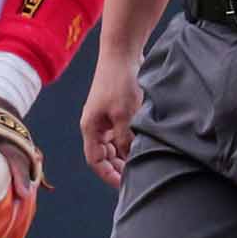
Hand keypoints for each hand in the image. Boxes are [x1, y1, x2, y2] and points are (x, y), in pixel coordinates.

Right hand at [78, 49, 143, 186]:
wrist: (123, 53)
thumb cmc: (119, 81)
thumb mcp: (124, 114)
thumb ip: (126, 139)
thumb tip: (130, 159)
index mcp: (91, 128)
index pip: (95, 161)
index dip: (109, 175)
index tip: (125, 184)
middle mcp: (97, 126)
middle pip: (106, 156)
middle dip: (120, 167)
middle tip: (140, 175)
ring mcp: (108, 119)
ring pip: (116, 146)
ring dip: (128, 154)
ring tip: (145, 161)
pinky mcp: (119, 112)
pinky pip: (124, 134)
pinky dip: (133, 141)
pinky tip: (146, 145)